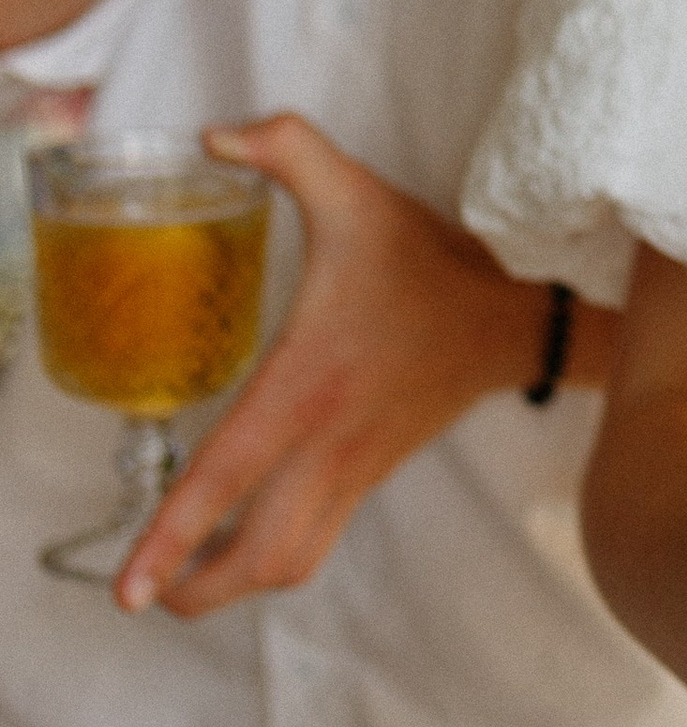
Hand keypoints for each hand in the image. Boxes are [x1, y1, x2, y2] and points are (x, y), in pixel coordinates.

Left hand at [117, 116, 561, 614]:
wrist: (518, 318)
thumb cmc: (431, 263)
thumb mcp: (357, 192)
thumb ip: (287, 148)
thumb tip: (214, 136)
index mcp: (306, 385)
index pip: (225, 477)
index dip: (171, 537)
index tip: (128, 590)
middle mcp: (326, 443)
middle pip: (257, 556)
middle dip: (194, 588)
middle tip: (142, 589)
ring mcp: (353, 470)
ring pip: (289, 563)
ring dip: (232, 586)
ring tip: (180, 578)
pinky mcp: (370, 476)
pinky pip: (313, 543)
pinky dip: (270, 561)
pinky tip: (240, 540)